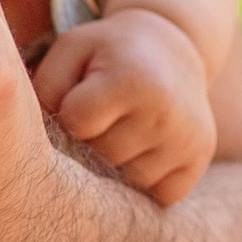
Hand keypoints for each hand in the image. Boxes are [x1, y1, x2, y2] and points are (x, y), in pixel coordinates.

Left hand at [34, 10, 215, 203]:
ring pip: (129, 180)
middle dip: (94, 139)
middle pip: (102, 155)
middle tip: (106, 113)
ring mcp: (186, 138)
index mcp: (130, 79)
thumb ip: (46, 87)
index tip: (82, 96)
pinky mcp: (200, 158)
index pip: (77, 123)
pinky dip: (147, 180)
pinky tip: (146, 148)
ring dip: (119, 162)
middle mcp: (165, 111)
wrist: (173, 47)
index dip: (71, 113)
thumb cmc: (109, 51)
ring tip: (126, 127)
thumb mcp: (72, 49)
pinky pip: (159, 194)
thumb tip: (40, 143)